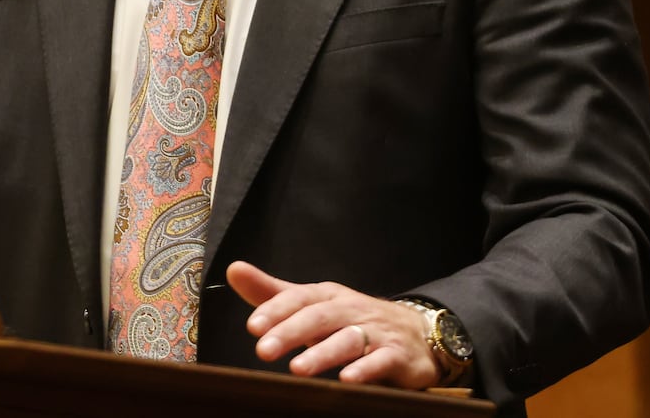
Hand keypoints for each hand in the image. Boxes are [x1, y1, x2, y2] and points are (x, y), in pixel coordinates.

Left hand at [226, 261, 439, 388]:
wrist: (415, 333)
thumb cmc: (352, 320)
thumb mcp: (313, 304)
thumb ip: (273, 293)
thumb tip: (234, 270)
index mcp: (327, 296)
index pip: (298, 299)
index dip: (276, 310)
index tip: (253, 327)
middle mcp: (350, 309)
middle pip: (319, 317)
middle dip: (291, 332)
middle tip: (263, 349)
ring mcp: (374, 332)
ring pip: (347, 340)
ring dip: (322, 353)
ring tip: (297, 369)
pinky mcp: (396, 355)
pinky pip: (381, 360)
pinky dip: (365, 369)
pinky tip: (347, 379)